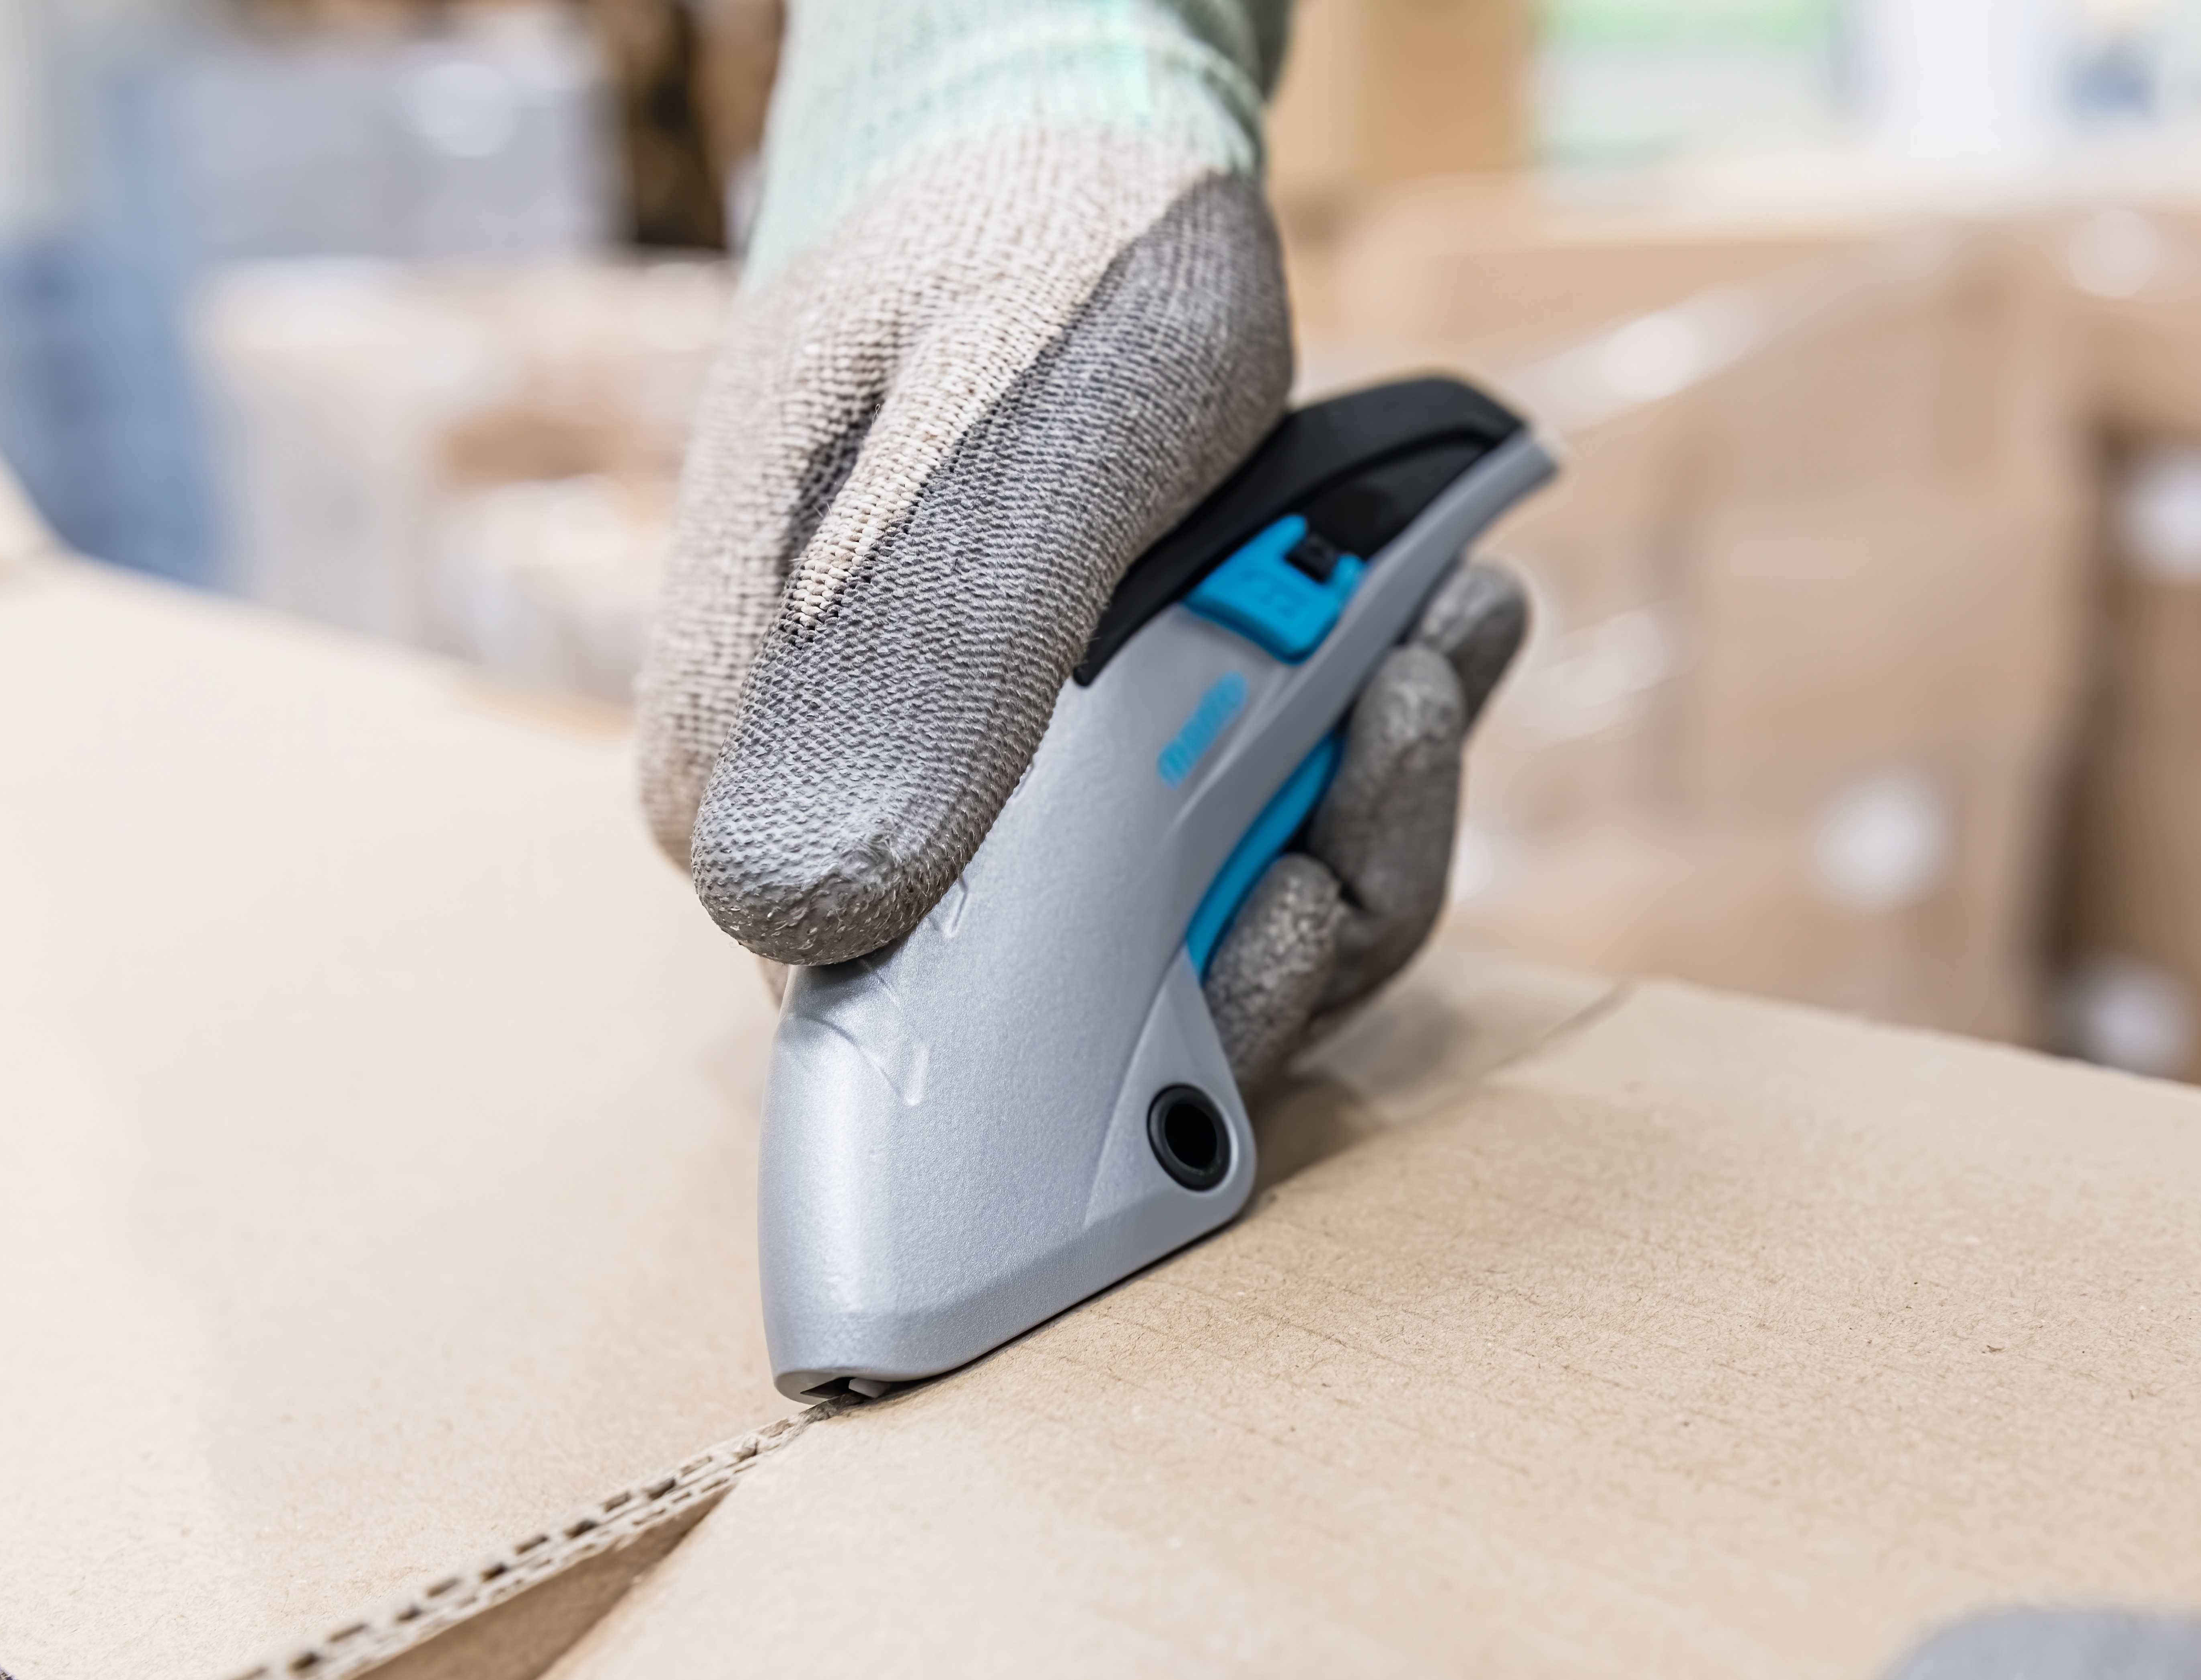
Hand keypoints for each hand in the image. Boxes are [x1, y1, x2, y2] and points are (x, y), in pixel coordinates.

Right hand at [639, 1, 1520, 1094]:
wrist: (1056, 119)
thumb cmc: (1023, 245)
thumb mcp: (1014, 441)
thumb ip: (932, 665)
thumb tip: (814, 916)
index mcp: (762, 776)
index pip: (932, 1039)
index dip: (1132, 1031)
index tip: (1298, 908)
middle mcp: (844, 818)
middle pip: (1088, 999)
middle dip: (1294, 881)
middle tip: (1406, 700)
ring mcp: (965, 787)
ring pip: (1183, 920)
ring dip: (1351, 804)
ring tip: (1438, 644)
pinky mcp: (1067, 754)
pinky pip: (1216, 825)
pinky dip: (1340, 751)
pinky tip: (1417, 638)